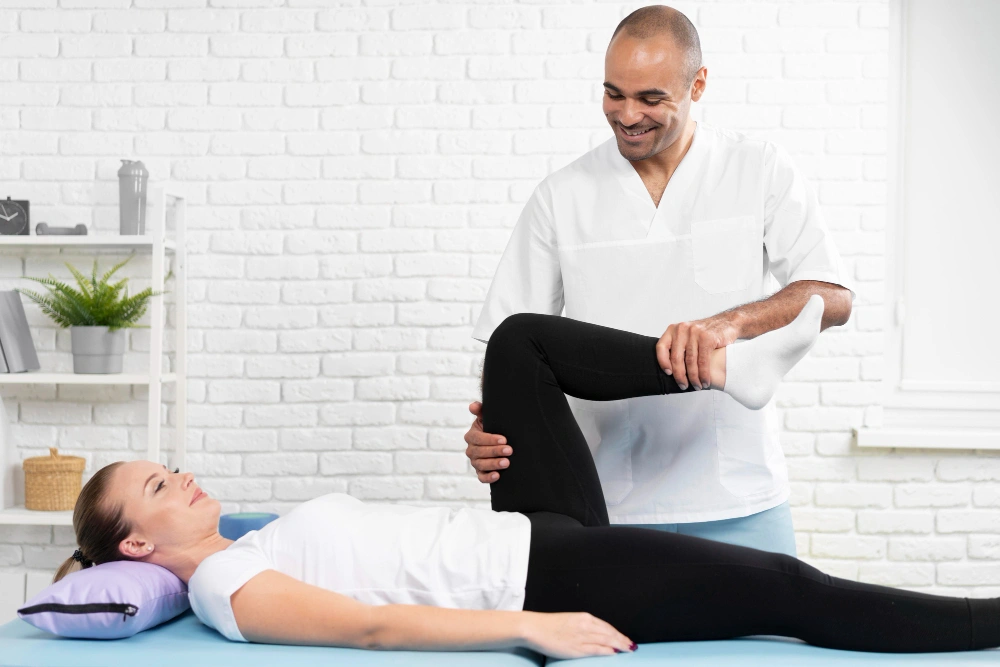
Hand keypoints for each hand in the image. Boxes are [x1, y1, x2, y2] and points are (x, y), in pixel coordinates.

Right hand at [464, 401, 511, 482]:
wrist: (499, 441)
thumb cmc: (493, 427)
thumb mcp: (487, 418)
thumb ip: (480, 410)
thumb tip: (473, 406)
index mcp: (472, 436)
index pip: (478, 438)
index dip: (490, 439)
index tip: (504, 439)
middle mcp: (471, 449)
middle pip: (480, 452)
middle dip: (495, 452)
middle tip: (509, 450)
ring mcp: (475, 461)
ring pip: (481, 465)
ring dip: (493, 464)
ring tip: (506, 463)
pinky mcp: (480, 472)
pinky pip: (481, 477)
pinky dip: (488, 478)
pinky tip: (497, 476)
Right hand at [521, 611, 635, 658]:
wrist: (534, 628)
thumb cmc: (548, 625)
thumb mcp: (569, 621)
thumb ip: (582, 627)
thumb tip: (594, 634)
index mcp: (584, 617)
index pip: (606, 626)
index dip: (618, 633)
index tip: (625, 638)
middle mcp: (585, 625)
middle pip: (610, 633)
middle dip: (622, 639)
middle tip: (632, 645)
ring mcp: (581, 636)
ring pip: (606, 640)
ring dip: (619, 644)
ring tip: (628, 649)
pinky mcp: (576, 647)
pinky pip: (596, 649)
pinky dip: (607, 650)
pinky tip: (614, 653)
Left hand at [656, 315, 739, 390]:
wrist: (726, 322)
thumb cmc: (704, 333)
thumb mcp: (687, 334)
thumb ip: (677, 346)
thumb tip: (669, 369)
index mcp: (673, 330)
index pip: (661, 347)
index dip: (663, 362)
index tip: (668, 373)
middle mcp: (682, 330)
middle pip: (676, 358)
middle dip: (680, 376)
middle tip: (683, 386)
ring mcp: (694, 333)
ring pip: (690, 361)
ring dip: (694, 378)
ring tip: (697, 386)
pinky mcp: (707, 338)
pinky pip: (703, 361)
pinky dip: (704, 374)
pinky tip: (705, 381)